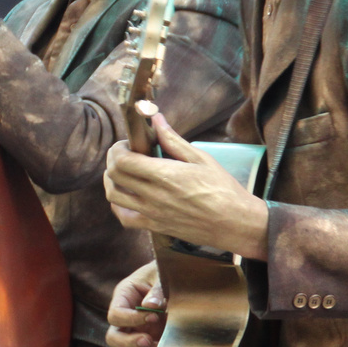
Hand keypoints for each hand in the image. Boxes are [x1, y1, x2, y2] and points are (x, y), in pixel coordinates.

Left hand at [104, 114, 269, 261]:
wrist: (235, 223)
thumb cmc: (223, 189)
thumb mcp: (201, 158)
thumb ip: (173, 139)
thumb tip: (155, 119)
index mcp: (166, 175)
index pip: (123, 161)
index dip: (118, 149)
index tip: (127, 143)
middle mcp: (154, 196)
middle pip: (114, 176)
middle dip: (113, 159)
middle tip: (125, 153)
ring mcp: (152, 214)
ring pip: (114, 197)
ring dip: (112, 180)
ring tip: (125, 172)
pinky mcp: (155, 227)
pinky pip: (124, 218)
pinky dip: (118, 205)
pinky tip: (127, 195)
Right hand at [107, 261, 166, 346]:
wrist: (178, 279)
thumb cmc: (165, 273)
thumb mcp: (161, 276)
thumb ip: (157, 290)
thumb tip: (150, 306)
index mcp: (123, 297)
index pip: (115, 315)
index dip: (130, 319)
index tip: (154, 316)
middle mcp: (125, 317)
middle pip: (113, 337)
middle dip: (129, 343)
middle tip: (149, 340)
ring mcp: (135, 331)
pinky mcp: (147, 340)